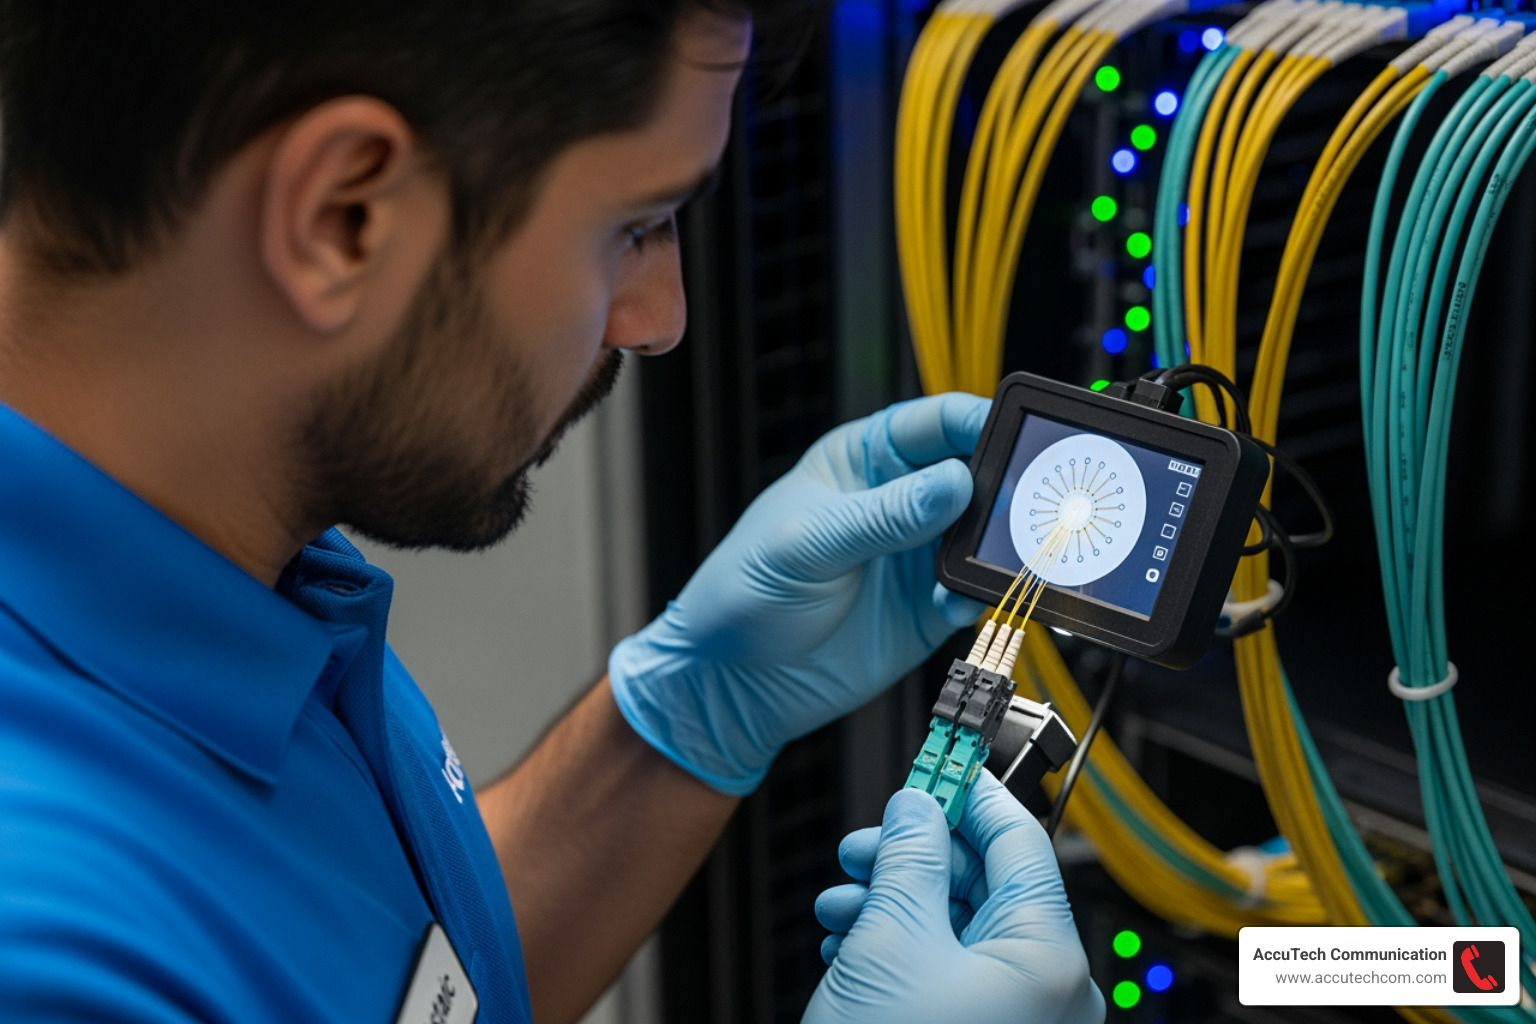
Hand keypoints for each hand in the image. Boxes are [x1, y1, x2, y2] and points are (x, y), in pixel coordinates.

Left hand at [609, 393, 988, 793]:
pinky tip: (958, 601)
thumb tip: (955, 483)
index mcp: (864, 461)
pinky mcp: (928, 610)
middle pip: (976, 476)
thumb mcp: (806, 544)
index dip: (977, 422)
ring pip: (984, 536)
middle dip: (1004, 485)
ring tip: (1000, 555)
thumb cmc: (743, 593)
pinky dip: (981, 596)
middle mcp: (900, 502)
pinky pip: (974, 594)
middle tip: (1023, 501)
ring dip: (999, 544)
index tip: (1011, 434)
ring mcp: (917, 556)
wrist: (733, 684)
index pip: (935, 424)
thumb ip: (883, 515)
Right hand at [807, 772, 1102, 1023]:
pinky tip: (850, 942)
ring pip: (957, 928)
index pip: (1021, 840)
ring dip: (893, 901)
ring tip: (841, 901)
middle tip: (866, 841)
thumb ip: (911, 858)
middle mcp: (1047, 991)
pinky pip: (947, 971)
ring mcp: (1015, 1020)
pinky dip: (897, 947)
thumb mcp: (894, 940)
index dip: (971, 793)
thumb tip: (919, 807)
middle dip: (915, 855)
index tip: (938, 760)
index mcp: (1050, 958)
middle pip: (984, 884)